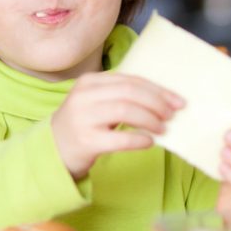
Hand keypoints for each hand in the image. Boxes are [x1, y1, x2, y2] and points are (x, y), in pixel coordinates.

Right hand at [51, 72, 183, 179]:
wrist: (53, 149)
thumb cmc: (83, 124)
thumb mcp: (95, 102)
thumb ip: (121, 95)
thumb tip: (163, 100)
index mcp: (89, 82)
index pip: (130, 80)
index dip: (157, 89)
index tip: (177, 100)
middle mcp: (84, 96)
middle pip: (129, 92)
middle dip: (156, 103)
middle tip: (172, 115)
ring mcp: (83, 118)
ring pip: (125, 110)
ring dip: (150, 119)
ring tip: (162, 129)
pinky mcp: (86, 141)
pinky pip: (119, 139)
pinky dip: (139, 139)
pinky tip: (149, 142)